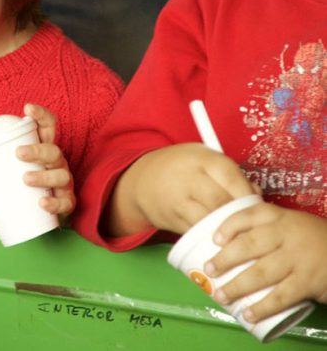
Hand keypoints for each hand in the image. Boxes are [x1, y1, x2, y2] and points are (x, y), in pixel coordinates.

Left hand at [18, 104, 74, 215]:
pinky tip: (42, 203)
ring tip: (26, 178)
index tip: (27, 108)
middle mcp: (56, 162)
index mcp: (42, 147)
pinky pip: (65, 201)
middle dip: (37, 150)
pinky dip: (55, 203)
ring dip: (44, 176)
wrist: (38, 209)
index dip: (40, 115)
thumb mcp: (7, 165)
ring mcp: (63, 181)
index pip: (47, 126)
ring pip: (61, 175)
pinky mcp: (66, 201)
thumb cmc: (21, 181)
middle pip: (53, 150)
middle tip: (18, 153)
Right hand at [108, 143, 255, 236]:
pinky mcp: (171, 219)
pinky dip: (211, 239)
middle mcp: (188, 178)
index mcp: (201, 159)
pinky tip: (219, 240)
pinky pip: (198, 232)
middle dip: (239, 217)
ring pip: (210, 222)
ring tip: (239, 236)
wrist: (141, 180)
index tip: (258, 209)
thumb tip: (258, 197)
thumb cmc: (182, 169)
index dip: (248, 197)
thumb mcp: (204, 161)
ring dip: (227, 231)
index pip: (232, 179)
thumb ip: (231, 176)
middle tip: (251, 226)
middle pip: (221, 203)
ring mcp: (177, 200)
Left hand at [207, 202, 326, 321]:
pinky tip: (248, 314)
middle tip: (208, 271)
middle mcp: (286, 235)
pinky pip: (281, 296)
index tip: (214, 239)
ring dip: (237, 287)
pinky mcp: (308, 282)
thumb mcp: (290, 223)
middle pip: (249, 245)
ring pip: (261, 273)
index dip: (229, 226)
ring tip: (221, 296)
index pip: (249, 215)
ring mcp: (297, 259)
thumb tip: (222, 239)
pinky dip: (263, 307)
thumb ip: (263, 226)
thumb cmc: (309, 239)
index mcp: (279, 217)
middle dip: (225, 259)